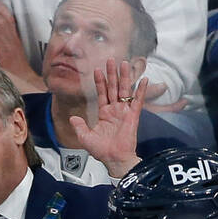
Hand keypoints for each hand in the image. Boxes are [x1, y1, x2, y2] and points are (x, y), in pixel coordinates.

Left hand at [0, 1, 43, 89]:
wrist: (23, 75)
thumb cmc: (17, 65)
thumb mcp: (14, 49)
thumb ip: (7, 41)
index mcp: (15, 36)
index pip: (9, 18)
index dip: (2, 8)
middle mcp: (11, 37)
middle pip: (0, 19)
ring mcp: (7, 43)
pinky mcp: (2, 50)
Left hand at [69, 59, 145, 177]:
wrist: (114, 159)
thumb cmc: (102, 151)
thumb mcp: (85, 138)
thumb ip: (79, 126)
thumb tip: (72, 117)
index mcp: (104, 114)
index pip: (102, 93)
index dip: (100, 82)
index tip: (97, 70)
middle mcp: (115, 110)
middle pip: (113, 87)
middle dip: (112, 73)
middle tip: (111, 59)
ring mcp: (125, 112)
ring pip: (125, 90)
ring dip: (125, 77)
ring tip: (124, 63)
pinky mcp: (133, 116)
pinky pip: (138, 101)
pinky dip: (142, 90)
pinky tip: (144, 80)